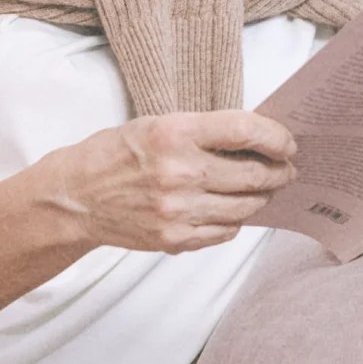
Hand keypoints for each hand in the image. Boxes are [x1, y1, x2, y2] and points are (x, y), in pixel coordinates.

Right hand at [45, 111, 296, 254]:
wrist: (75, 197)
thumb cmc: (115, 154)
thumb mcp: (156, 124)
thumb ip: (204, 131)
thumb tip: (257, 140)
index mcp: (173, 132)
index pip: (245, 130)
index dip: (276, 137)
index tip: (288, 143)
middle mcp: (178, 172)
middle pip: (254, 174)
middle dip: (279, 172)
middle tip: (287, 169)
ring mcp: (177, 210)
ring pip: (245, 207)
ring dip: (262, 197)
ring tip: (263, 189)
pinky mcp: (175, 239)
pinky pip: (225, 232)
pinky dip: (236, 220)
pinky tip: (231, 210)